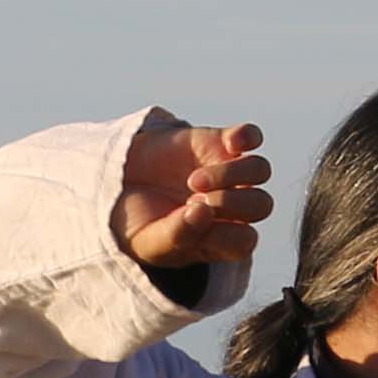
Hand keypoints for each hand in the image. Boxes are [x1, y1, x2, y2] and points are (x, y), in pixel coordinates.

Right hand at [115, 114, 271, 275]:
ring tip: (192, 179)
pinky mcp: (218, 142)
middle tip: (192, 199)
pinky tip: (230, 144)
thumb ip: (178, 235)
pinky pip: (251, 136)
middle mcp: (232, 207)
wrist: (116, 185)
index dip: (225, 232)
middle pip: (262, 205)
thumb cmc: (136, 222)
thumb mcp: (150, 241)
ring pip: (260, 170)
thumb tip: (204, 212)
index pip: (245, 240)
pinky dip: (247, 137)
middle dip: (231, 203)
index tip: (192, 224)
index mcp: (219, 239)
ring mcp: (228, 173)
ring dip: (230, 175)